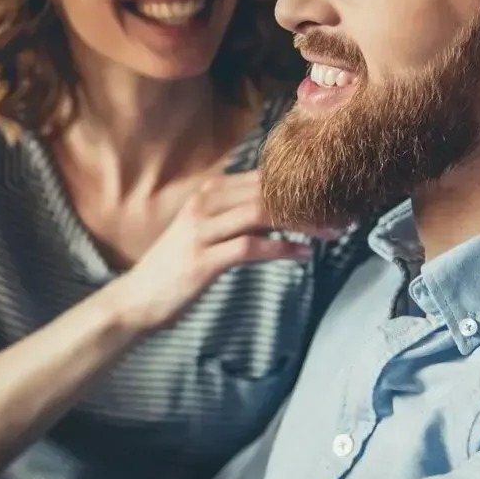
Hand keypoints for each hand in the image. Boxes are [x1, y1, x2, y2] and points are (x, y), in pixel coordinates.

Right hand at [108, 171, 318, 332]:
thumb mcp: (202, 232)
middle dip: (309, 200)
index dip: (300, 183)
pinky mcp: (203, 260)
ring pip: (262, 214)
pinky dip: (282, 248)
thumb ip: (233, 217)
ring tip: (332, 231)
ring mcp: (201, 232)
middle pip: (266, 192)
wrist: (135, 300)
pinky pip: (251, 247)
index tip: (332, 193)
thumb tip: (278, 212)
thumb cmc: (173, 269)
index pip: (262, 178)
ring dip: (303, 222)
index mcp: (207, 194)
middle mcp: (204, 205)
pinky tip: (304, 253)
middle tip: (344, 211)